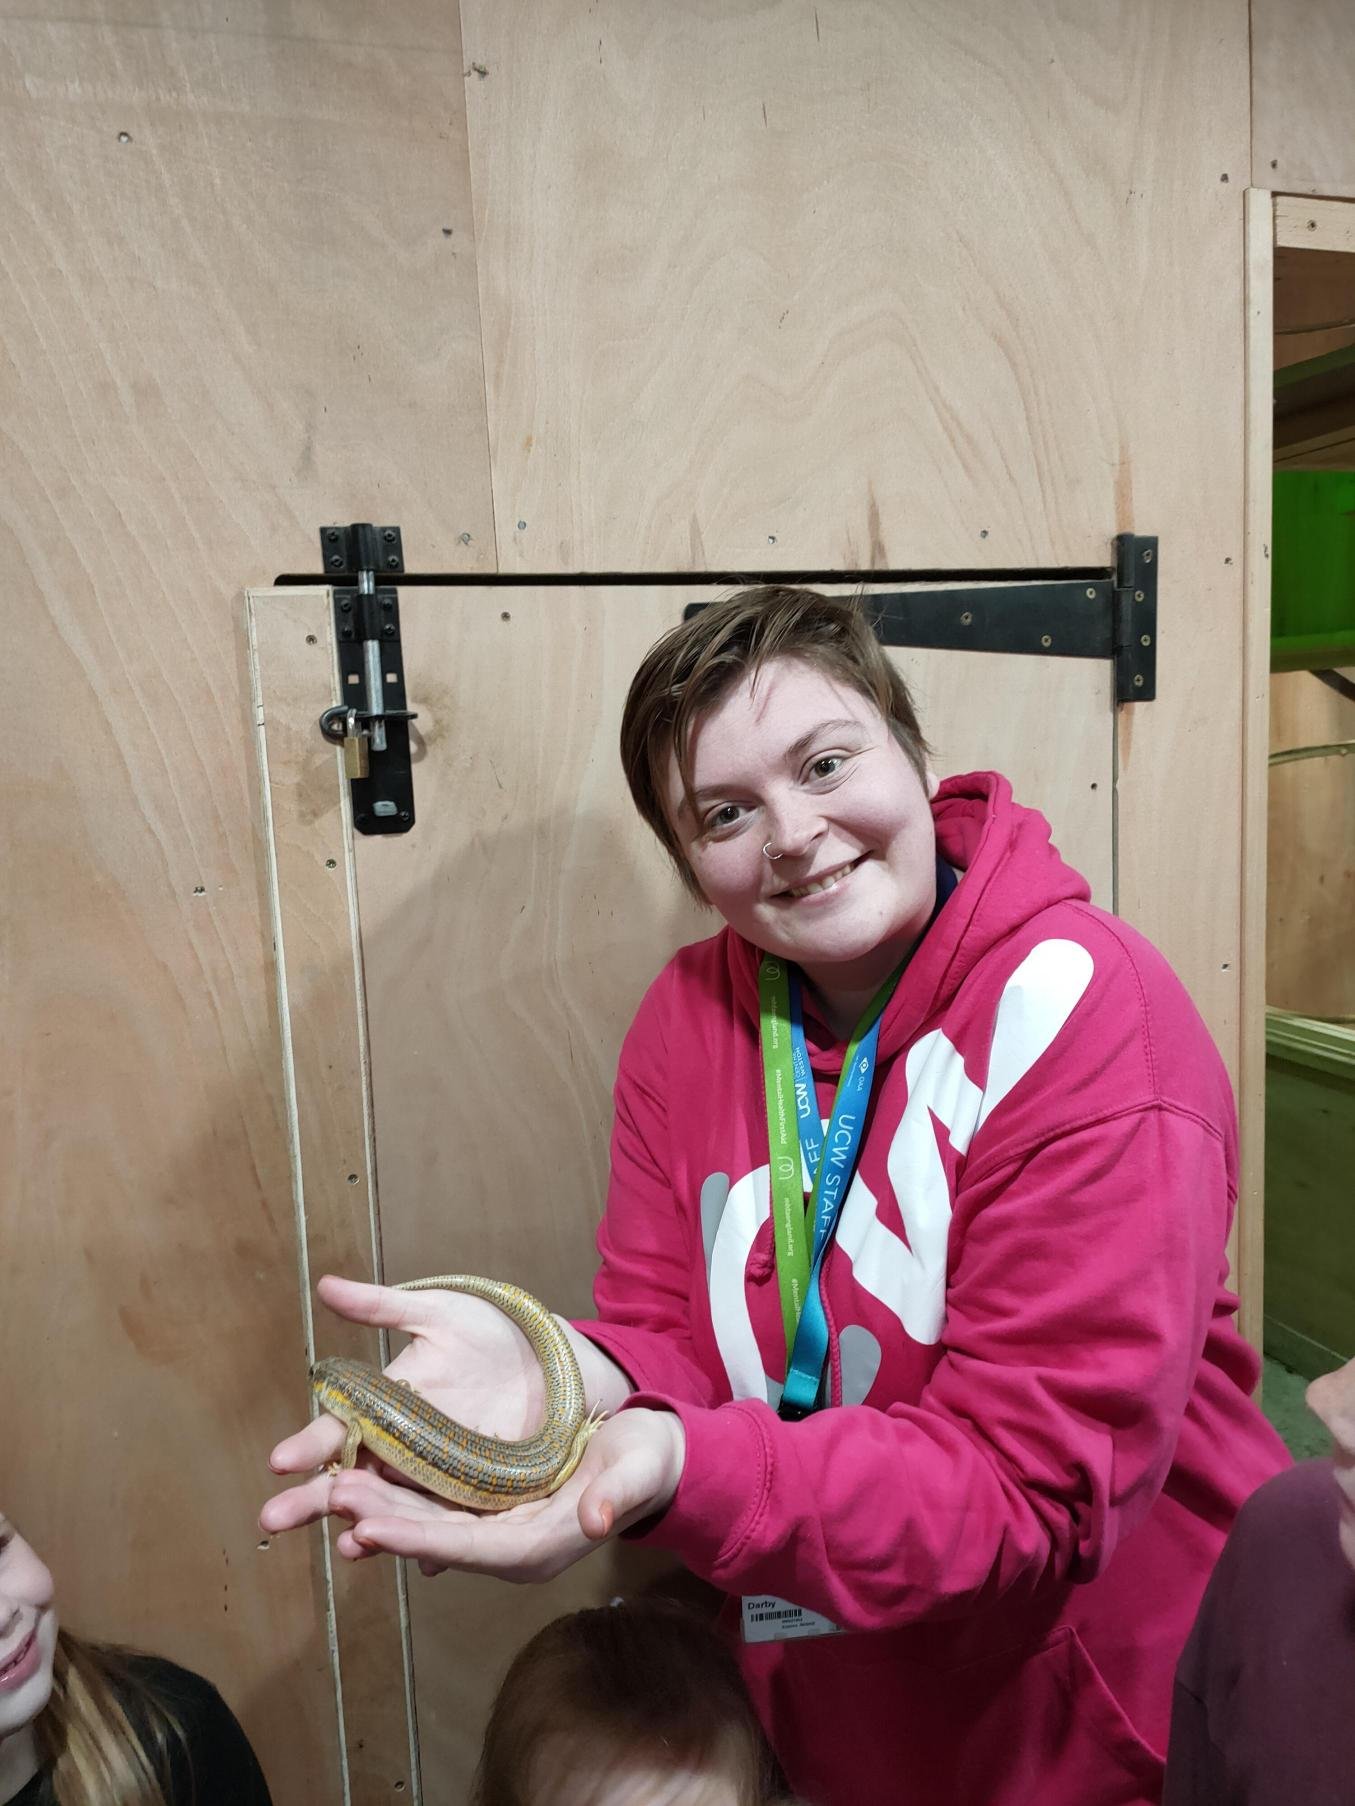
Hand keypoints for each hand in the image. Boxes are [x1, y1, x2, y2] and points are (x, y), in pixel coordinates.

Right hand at [261, 1273, 555, 1532]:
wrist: (555, 1356)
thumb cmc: (489, 1329)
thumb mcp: (438, 1313)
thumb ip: (383, 1306)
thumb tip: (324, 1285)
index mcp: (383, 1409)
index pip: (334, 1431)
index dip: (307, 1444)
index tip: (280, 1459)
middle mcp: (401, 1449)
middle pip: (350, 1480)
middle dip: (312, 1499)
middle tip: (273, 1517)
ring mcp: (437, 1477)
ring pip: (393, 1510)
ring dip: (370, 1527)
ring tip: (347, 1543)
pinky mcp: (477, 1495)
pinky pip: (451, 1524)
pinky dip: (435, 1544)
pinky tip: (423, 1563)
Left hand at [274, 1406, 684, 1581]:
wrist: (650, 1459)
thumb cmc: (646, 1461)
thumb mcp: (638, 1470)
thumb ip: (616, 1495)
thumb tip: (596, 1520)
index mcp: (540, 1546)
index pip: (469, 1549)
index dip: (418, 1538)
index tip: (369, 1527)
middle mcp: (510, 1547)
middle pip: (437, 1540)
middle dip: (385, 1521)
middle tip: (334, 1497)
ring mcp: (498, 1529)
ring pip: (430, 1523)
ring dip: (384, 1507)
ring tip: (335, 1486)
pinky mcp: (492, 1509)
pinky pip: (438, 1507)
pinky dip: (402, 1495)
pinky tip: (367, 1475)